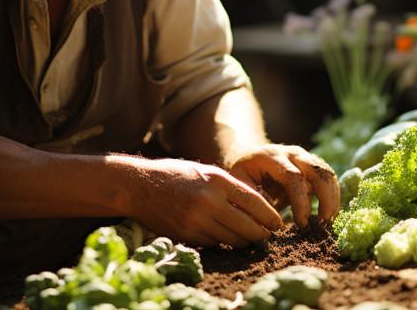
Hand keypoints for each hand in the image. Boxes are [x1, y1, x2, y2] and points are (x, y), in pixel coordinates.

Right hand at [125, 157, 283, 247]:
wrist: (138, 186)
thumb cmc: (176, 175)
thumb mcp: (206, 173)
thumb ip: (231, 189)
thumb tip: (259, 210)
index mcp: (217, 180)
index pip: (255, 203)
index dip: (271, 217)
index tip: (278, 224)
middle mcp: (209, 201)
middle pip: (247, 227)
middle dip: (261, 235)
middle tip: (267, 236)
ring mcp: (196, 220)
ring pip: (232, 239)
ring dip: (243, 241)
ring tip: (248, 238)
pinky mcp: (186, 234)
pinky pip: (214, 243)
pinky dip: (221, 241)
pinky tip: (221, 234)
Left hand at [226, 144, 338, 226]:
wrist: (250, 155)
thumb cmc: (245, 173)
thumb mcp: (240, 184)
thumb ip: (253, 200)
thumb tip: (268, 223)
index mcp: (272, 157)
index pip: (293, 177)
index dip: (300, 202)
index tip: (301, 223)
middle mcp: (292, 153)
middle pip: (317, 171)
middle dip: (325, 198)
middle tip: (322, 223)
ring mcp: (305, 156)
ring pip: (327, 173)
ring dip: (332, 198)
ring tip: (327, 222)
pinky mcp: (314, 164)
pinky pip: (329, 177)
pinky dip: (333, 196)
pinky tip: (329, 214)